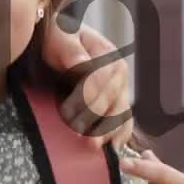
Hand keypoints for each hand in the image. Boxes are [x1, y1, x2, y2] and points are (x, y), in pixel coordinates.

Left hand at [43, 19, 132, 146]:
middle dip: (98, 121)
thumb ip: (69, 48)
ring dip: (109, 132)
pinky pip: (124, 121)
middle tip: (84, 139)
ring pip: (121, 114)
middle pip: (113, 102)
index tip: (71, 114)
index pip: (101, 82)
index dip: (87, 100)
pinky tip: (111, 148)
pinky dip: (118, 135)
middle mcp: (119, 75)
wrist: (61, 41)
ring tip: (95, 147)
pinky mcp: (116, 102)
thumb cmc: (59, 37)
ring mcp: (120, 90)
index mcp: (108, 56)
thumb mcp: (61, 36)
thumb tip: (81, 62)